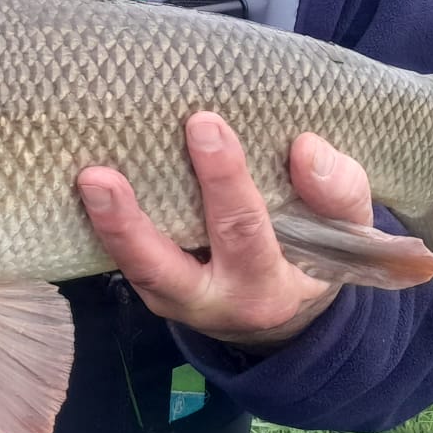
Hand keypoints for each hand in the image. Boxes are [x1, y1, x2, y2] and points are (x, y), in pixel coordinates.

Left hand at [77, 113, 372, 349]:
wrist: (285, 310)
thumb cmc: (313, 251)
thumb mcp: (346, 233)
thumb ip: (338, 192)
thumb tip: (306, 148)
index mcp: (269, 287)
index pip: (245, 232)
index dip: (224, 180)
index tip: (205, 122)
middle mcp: (214, 302)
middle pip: (170, 264)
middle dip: (138, 218)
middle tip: (105, 171)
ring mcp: (175, 299)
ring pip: (137, 269)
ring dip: (110, 226)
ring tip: (88, 180)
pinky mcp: (152, 289)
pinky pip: (126, 261)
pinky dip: (104, 227)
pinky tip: (86, 185)